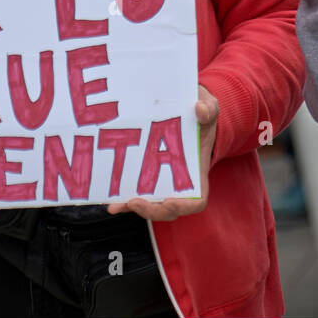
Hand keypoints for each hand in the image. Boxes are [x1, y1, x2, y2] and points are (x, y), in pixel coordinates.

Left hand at [107, 85, 217, 221]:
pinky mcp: (145, 172)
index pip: (196, 201)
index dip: (183, 206)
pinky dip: (122, 196)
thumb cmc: (200, 113)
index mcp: (197, 171)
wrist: (186, 109)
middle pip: (167, 209)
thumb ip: (209, 108)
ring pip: (148, 203)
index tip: (169, 201)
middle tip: (134, 201)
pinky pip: (134, 190)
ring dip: (131, 207)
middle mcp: (179, 182)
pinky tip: (108, 195)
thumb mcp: (209, 107)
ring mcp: (161, 179)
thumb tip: (200, 110)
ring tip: (115, 205)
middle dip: (151, 210)